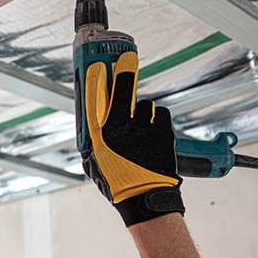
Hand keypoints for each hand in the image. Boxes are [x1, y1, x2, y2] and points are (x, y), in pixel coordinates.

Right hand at [81, 51, 184, 225]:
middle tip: (127, 58)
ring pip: (144, 105)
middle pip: (122, 91)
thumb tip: (94, 133)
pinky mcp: (163, 132)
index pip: (94, 100)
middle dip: (124, 71)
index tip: (97, 66)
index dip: (96, 80)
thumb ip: (94, 145)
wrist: (146, 199)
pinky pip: (159, 114)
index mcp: (101, 137)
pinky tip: (154, 131)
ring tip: (142, 127)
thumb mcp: (96, 165)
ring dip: (143, 112)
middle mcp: (121, 129)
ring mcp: (144, 129)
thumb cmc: (119, 185)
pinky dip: (157, 120)